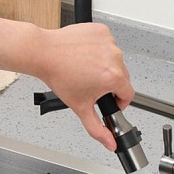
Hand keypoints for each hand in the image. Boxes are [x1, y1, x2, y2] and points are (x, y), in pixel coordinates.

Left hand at [27, 23, 134, 150]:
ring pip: (115, 61)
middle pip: (122, 77)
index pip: (128, 94)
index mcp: (113, 77)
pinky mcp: (102, 31)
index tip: (108, 100)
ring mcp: (109, 42)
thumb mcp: (81, 108)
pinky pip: (108, 45)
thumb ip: (98, 129)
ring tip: (86, 70)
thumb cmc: (60, 76)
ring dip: (105, 67)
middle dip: (110, 84)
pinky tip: (86, 56)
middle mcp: (115, 58)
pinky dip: (100, 50)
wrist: (44, 53)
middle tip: (91, 85)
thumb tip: (110, 142)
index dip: (118, 101)